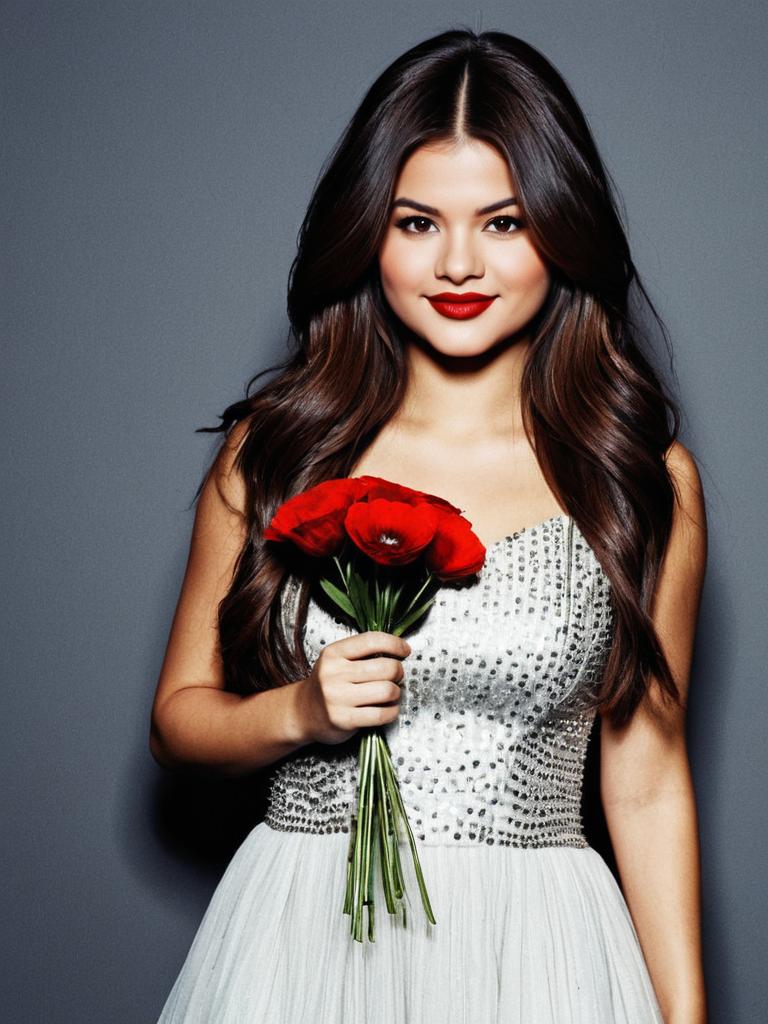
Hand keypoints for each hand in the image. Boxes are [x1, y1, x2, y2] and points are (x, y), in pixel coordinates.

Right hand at [297, 630, 410, 745]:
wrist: (302, 712)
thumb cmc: (327, 684)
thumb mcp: (337, 660)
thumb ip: (362, 653)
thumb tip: (398, 650)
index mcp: (334, 653)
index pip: (372, 640)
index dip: (395, 644)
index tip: (405, 650)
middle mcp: (334, 673)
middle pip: (386, 667)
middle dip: (399, 672)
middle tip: (396, 676)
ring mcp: (338, 698)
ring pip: (387, 690)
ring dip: (396, 693)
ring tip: (390, 694)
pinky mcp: (344, 720)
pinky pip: (382, 714)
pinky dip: (392, 711)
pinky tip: (388, 709)